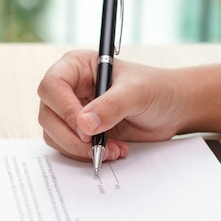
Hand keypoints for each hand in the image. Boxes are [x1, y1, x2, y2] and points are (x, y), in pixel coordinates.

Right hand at [37, 50, 184, 161]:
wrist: (173, 109)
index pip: (52, 86)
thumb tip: (84, 124)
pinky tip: (112, 150)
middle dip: (70, 136)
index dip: (64, 109)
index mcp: (77, 66)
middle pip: (47, 114)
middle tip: (95, 146)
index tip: (85, 128)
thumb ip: (111, 106)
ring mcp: (70, 111)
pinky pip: (66, 146)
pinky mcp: (77, 131)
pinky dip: (85, 154)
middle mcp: (68, 88)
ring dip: (79, 149)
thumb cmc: (157, 89)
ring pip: (52, 134)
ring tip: (112, 149)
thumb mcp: (137, 93)